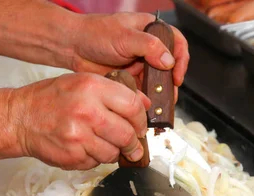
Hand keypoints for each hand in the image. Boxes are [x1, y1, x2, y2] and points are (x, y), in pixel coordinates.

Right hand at [10, 72, 149, 169]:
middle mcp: (87, 111)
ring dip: (112, 152)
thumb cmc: (50, 100)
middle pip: (127, 134)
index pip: (133, 106)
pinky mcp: (72, 156)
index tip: (140, 127)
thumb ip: (114, 92)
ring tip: (100, 143)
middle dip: (132, 143)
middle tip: (131, 145)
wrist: (19, 118)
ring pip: (113, 153)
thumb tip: (145, 104)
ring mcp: (79, 136)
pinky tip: (83, 147)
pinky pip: (96, 163)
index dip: (141, 120)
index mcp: (92, 88)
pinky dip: (94, 158)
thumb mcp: (82, 83)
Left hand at [66, 13, 188, 98]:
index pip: (177, 43)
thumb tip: (169, 61)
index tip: (176, 76)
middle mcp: (149, 48)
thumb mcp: (125, 36)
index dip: (181, 60)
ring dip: (159, 94)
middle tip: (169, 96)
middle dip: (171, 83)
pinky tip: (145, 106)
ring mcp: (141, 64)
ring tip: (159, 105)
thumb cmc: (96, 33)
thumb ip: (149, 46)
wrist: (73, 46)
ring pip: (158, 82)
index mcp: (151, 30)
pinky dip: (146, 100)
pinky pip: (144, 91)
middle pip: (170, 67)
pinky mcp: (132, 79)